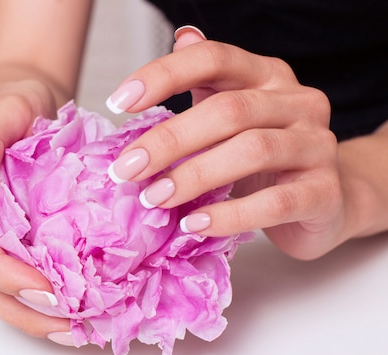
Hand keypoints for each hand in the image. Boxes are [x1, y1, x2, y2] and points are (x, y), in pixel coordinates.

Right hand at [0, 80, 72, 342]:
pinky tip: (67, 313)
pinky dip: (33, 302)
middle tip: (69, 324)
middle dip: (20, 309)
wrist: (20, 103)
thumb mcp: (3, 106)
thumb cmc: (13, 102)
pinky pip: (5, 281)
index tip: (47, 289)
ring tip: (73, 330)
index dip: (3, 273)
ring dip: (28, 316)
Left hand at [106, 26, 342, 259]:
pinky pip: (275, 203)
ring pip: (253, 150)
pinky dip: (229, 215)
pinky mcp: (324, 192)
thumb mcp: (235, 117)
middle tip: (127, 169)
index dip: (165, 74)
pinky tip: (194, 224)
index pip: (215, 58)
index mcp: (267, 76)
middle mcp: (298, 102)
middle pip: (229, 109)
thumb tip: (181, 36)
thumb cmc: (269, 159)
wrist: (329, 199)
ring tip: (155, 198)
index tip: (119, 102)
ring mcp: (316, 146)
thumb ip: (208, 83)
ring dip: (194, 176)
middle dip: (169, 140)